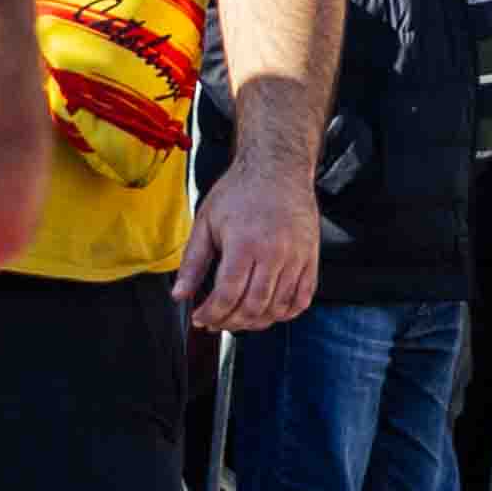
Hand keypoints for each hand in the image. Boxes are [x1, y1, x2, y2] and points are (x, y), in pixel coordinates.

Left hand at [172, 154, 321, 333]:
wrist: (278, 168)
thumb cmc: (241, 191)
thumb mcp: (206, 222)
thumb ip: (192, 261)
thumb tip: (180, 294)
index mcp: (244, 244)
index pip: (227, 296)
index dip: (211, 314)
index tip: (200, 318)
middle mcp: (274, 253)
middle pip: (253, 307)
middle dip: (230, 322)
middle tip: (216, 322)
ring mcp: (296, 257)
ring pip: (278, 307)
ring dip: (256, 322)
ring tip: (239, 319)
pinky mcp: (311, 257)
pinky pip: (303, 297)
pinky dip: (286, 312)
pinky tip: (270, 311)